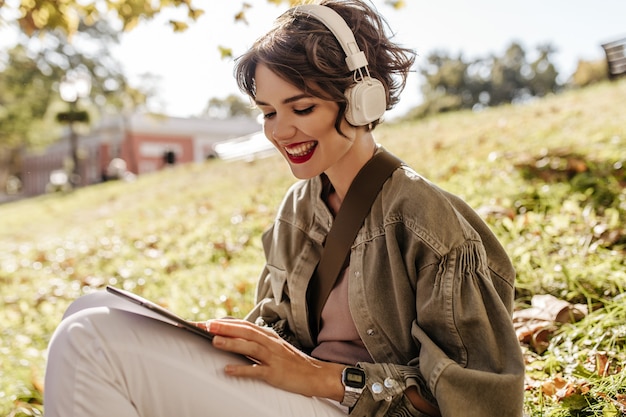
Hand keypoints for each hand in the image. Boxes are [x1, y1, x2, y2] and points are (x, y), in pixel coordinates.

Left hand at [207, 318, 344, 399]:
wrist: (316, 375)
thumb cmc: (293, 363)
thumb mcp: (275, 348)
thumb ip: (257, 343)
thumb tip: (236, 339)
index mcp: (269, 336)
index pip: (244, 325)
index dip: (226, 323)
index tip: (208, 321)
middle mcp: (270, 343)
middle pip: (245, 331)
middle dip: (225, 328)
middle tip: (206, 325)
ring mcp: (273, 357)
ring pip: (250, 347)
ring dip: (231, 343)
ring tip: (214, 341)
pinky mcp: (276, 373)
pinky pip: (257, 370)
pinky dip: (242, 369)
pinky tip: (228, 370)